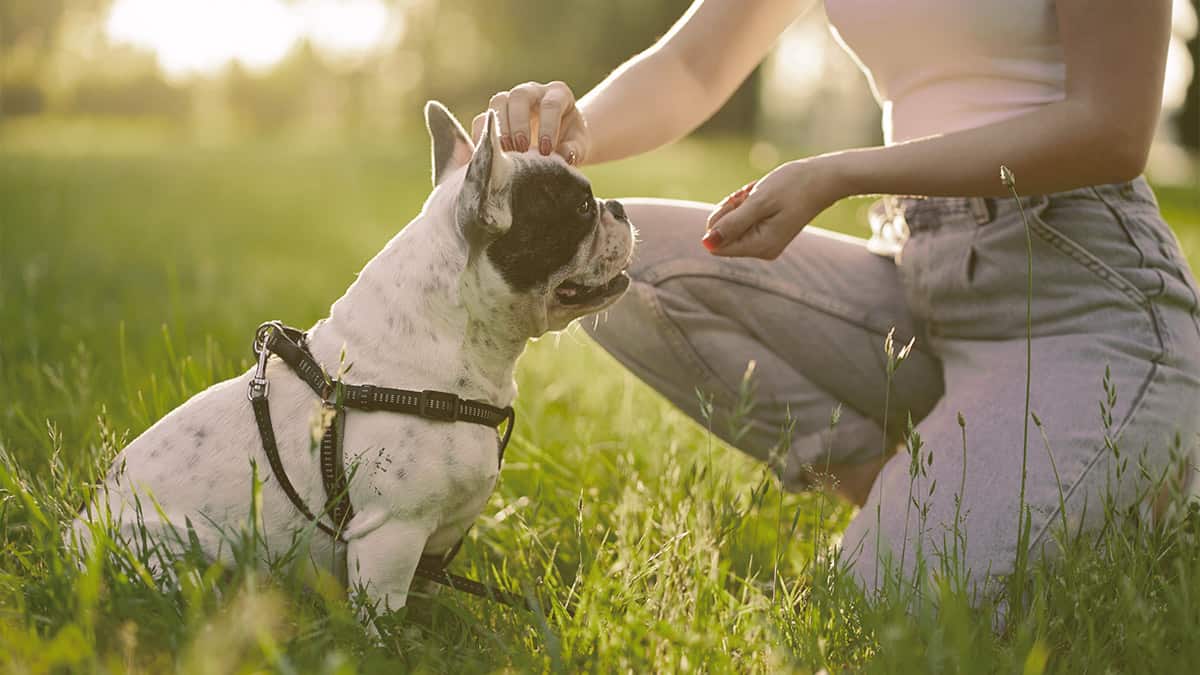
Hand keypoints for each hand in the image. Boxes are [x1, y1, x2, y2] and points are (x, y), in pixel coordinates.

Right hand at [472, 81, 590, 164]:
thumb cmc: (570, 141)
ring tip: (505, 152)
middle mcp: (533, 92)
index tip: (546, 151)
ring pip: (498, 102)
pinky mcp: (495, 115)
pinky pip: (483, 118)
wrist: (559, 142)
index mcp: (558, 94)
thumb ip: (574, 150)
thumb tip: (564, 157)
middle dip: (519, 124)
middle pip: (520, 96)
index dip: (548, 127)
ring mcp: (511, 100)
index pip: (551, 104)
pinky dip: (483, 135)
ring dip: (499, 128)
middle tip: (522, 149)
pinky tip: (489, 154)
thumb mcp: (578, 146)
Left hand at [702, 157, 845, 259]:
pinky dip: (748, 203)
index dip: (720, 220)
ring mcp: (765, 242)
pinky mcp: (768, 232)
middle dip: (731, 209)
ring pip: (733, 224)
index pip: (716, 245)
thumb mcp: (758, 201)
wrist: (824, 178)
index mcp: (759, 246)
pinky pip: (745, 219)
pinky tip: (762, 193)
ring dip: (740, 203)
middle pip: (723, 234)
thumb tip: (706, 243)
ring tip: (759, 192)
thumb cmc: (793, 185)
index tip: (739, 202)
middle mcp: (762, 250)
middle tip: (751, 194)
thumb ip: (732, 223)